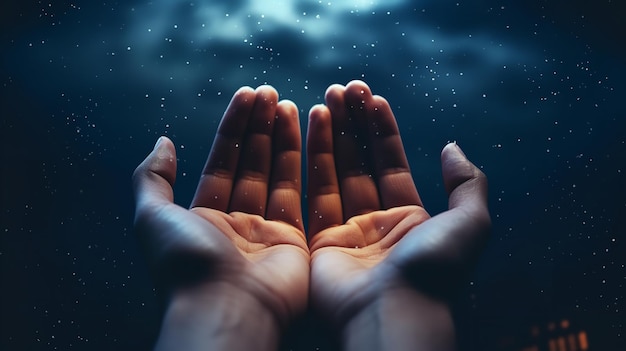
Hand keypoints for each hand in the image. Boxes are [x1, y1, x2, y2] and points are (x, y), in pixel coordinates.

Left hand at [132, 86, 308, 349]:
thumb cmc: (186, 265)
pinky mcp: (295, 239)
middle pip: (252, 163)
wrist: (225, 307)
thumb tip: (163, 142)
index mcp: (205, 216)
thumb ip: (154, 177)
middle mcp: (237, 221)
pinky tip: (305, 135)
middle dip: (259, 127)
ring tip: (286, 103)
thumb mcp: (151, 216)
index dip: (234, 128)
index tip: (247, 95)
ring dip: (282, 138)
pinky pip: (300, 194)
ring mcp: (267, 230)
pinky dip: (303, 164)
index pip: (224, 161)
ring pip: (277, 174)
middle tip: (269, 93)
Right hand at [306, 81, 490, 349]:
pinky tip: (311, 129)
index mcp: (411, 219)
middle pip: (361, 163)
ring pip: (336, 173)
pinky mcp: (319, 242)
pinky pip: (313, 194)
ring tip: (326, 99)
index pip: (392, 164)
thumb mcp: (470, 224)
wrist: (394, 314)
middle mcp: (377, 223)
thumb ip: (466, 184)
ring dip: (331, 135)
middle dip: (354, 126)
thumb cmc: (433, 272)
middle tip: (344, 89)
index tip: (372, 98)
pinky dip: (312, 161)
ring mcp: (346, 233)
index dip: (382, 131)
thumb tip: (451, 148)